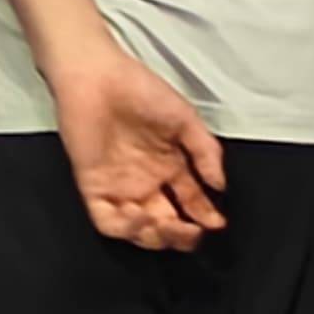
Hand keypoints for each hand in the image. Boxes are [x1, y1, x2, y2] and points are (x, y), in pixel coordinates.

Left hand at [48, 43, 225, 250]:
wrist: (97, 76)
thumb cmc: (139, 89)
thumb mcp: (185, 118)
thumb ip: (206, 151)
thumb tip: (220, 185)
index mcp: (168, 165)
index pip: (190, 202)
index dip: (205, 216)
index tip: (217, 223)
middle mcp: (145, 181)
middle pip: (166, 223)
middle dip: (182, 235)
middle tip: (194, 232)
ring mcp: (119, 186)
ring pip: (139, 229)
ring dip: (157, 237)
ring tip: (171, 227)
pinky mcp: (94, 186)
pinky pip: (108, 220)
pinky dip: (126, 228)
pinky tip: (142, 217)